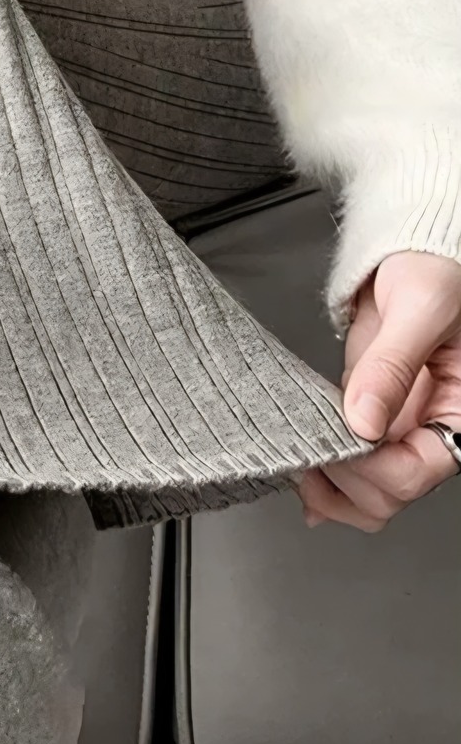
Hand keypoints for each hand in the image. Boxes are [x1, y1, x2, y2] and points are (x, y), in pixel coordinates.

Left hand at [299, 251, 460, 530]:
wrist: (413, 250)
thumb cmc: (437, 269)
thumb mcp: (418, 310)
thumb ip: (391, 366)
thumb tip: (364, 422)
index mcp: (459, 412)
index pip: (416, 471)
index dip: (371, 468)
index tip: (336, 439)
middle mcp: (428, 425)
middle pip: (390, 493)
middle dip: (347, 485)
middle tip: (308, 457)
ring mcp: (393, 419)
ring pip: (367, 488)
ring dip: (331, 488)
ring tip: (299, 467)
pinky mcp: (363, 404)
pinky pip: (347, 455)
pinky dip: (323, 470)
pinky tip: (301, 469)